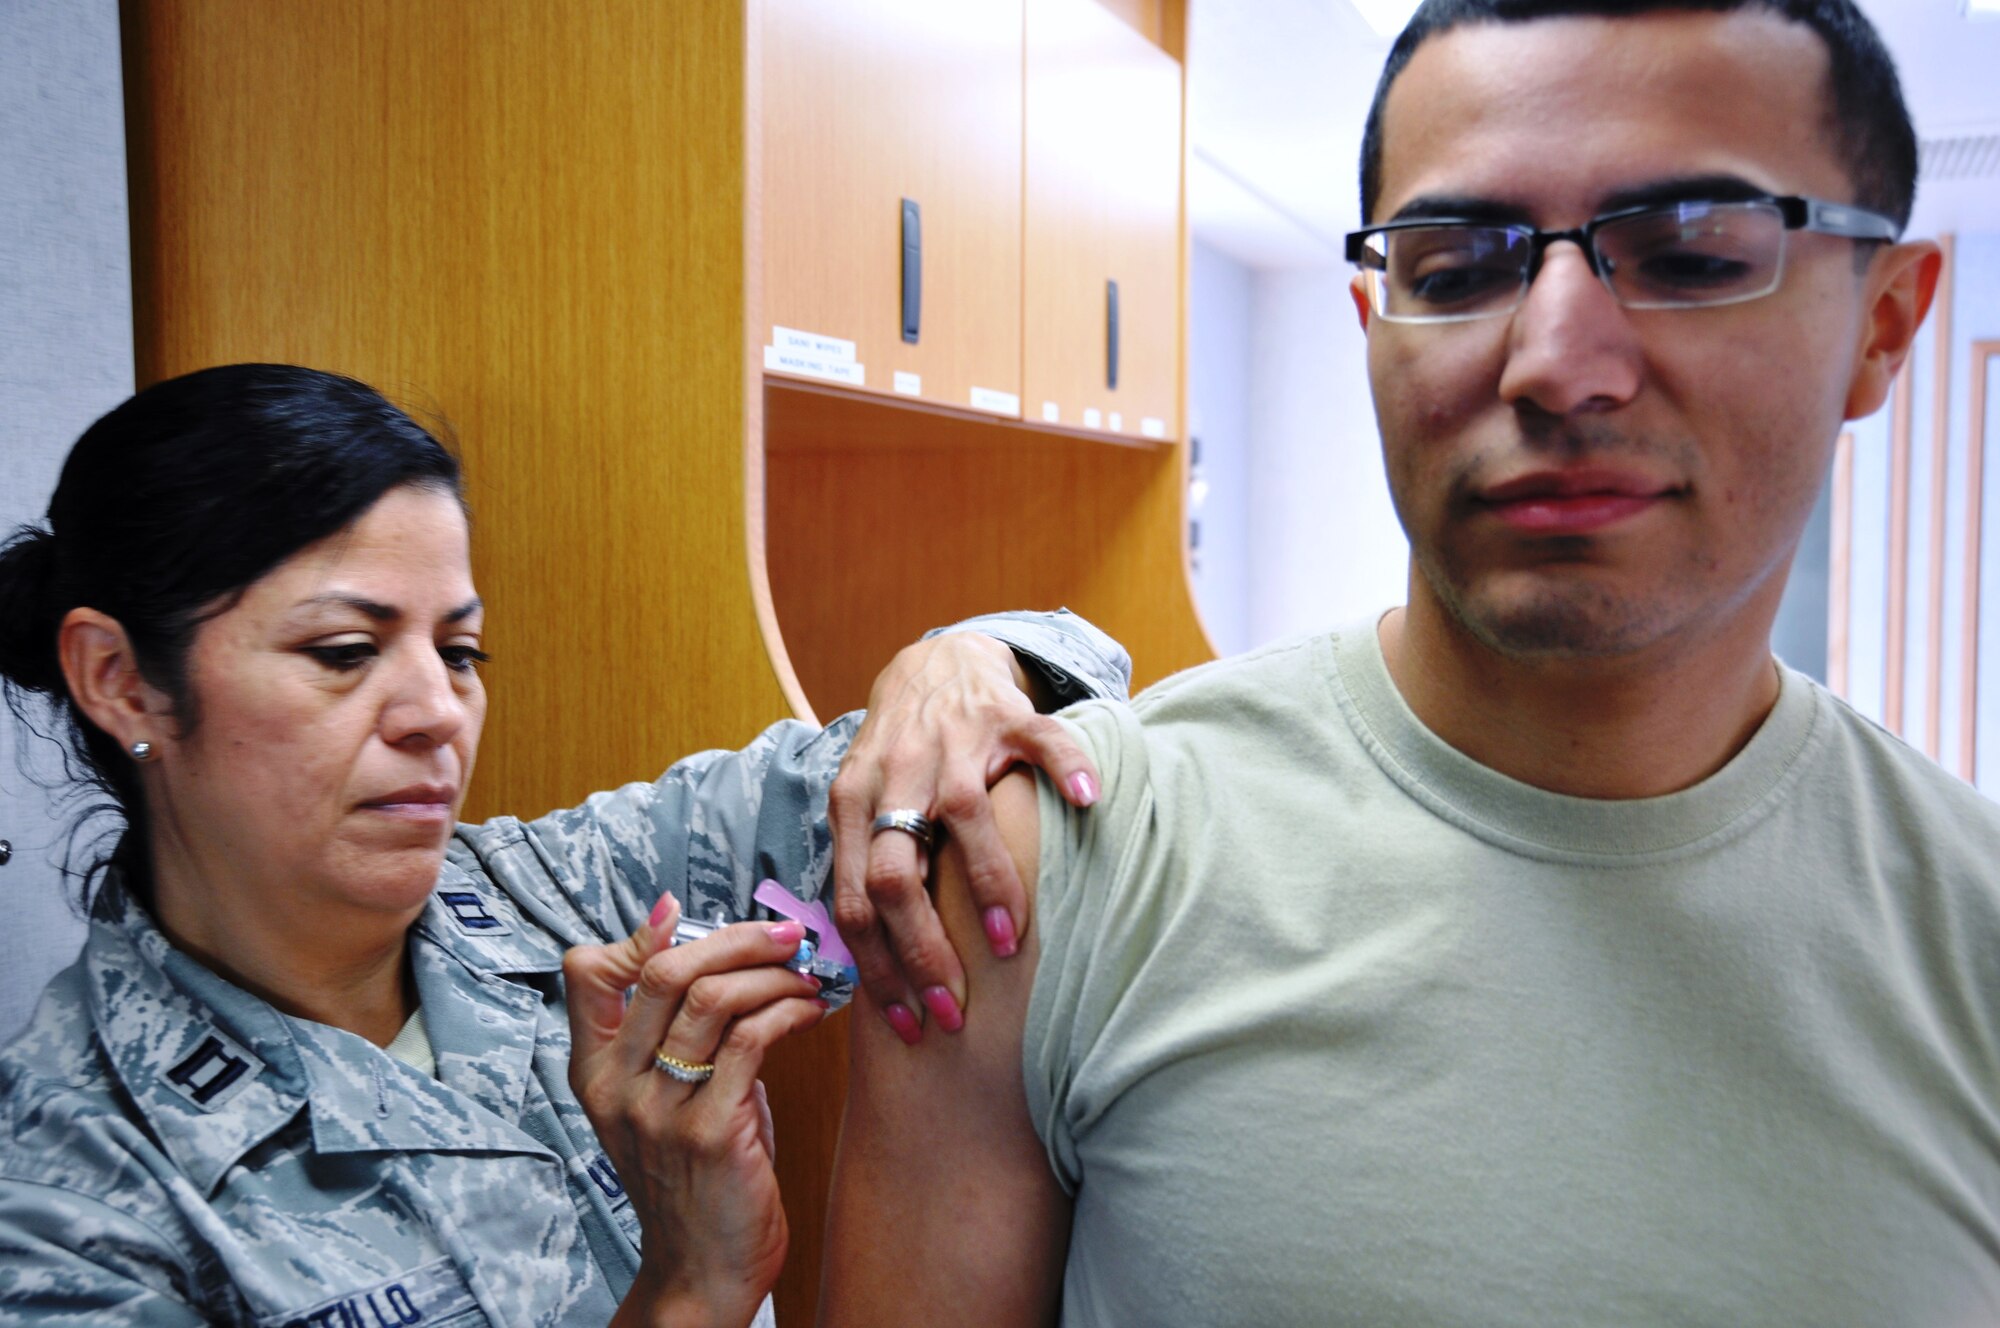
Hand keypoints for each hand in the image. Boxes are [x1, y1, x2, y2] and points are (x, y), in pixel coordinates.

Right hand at [564, 895, 826, 1327]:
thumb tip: (711, 948)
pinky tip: (812, 1010)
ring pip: (714, 1000)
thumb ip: (676, 1033)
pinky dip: (790, 1011)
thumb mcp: (665, 1099)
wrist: (701, 1271)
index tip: (691, 916)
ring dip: (774, 973)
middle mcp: (618, 1088)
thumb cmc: (695, 1177)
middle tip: (785, 932)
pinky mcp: (712, 1134)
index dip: (640, 934)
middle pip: (665, 972)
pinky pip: (753, 1041)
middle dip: (735, 938)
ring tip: (808, 972)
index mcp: (595, 1073)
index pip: (589, 973)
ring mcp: (661, 1112)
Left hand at [828, 631, 1100, 1044]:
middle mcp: (895, 774)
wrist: (931, 662)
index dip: (877, 969)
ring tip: (1006, 944)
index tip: (907, 1022)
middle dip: (923, 953)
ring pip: (964, 818)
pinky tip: (1089, 805)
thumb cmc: (899, 756)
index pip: (853, 902)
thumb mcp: (863, 805)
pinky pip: (1041, 741)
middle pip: (895, 875)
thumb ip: (863, 867)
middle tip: (954, 1008)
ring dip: (987, 889)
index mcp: (852, 804)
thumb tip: (863, 967)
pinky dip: (1066, 770)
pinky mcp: (1004, 714)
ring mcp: (952, 743)